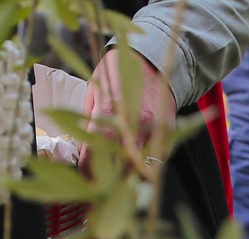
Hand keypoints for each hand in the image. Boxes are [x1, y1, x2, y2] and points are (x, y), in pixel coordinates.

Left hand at [75, 48, 173, 173]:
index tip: (80, 182)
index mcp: (110, 110)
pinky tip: (133, 170)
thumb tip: (81, 149)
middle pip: (119, 167)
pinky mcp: (168, 132)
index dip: (86, 171)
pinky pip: (157, 160)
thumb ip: (88, 121)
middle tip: (96, 190)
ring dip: (128, 179)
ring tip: (115, 185)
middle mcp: (134, 123)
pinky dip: (145, 168)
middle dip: (107, 181)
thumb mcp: (94, 90)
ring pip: (141, 168)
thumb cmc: (115, 71)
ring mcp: (154, 129)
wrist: (151, 57)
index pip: (95, 153)